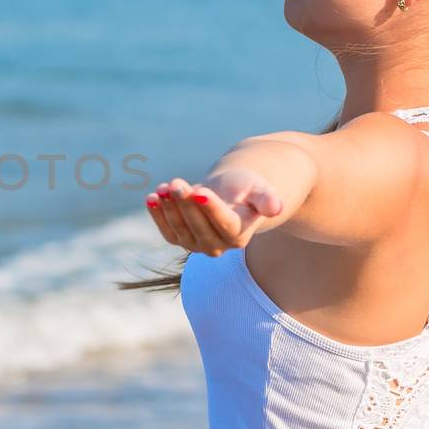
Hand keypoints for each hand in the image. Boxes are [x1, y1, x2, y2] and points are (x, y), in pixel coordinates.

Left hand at [146, 168, 284, 255]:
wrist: (229, 193)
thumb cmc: (246, 188)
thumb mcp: (258, 188)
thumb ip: (266, 198)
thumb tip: (276, 208)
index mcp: (239, 235)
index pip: (224, 223)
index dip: (211, 208)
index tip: (200, 190)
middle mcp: (218, 246)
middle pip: (199, 227)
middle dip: (186, 204)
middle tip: (177, 183)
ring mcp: (197, 245)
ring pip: (180, 229)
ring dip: (169, 209)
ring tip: (164, 187)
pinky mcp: (180, 239)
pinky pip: (167, 230)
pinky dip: (158, 214)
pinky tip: (152, 197)